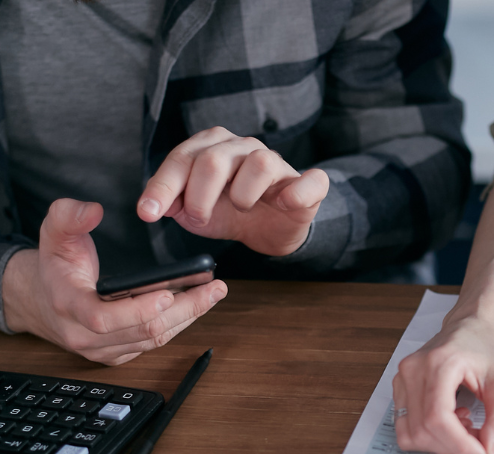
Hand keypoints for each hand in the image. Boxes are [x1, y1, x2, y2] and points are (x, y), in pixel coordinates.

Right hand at [2, 199, 226, 364]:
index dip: (138, 310)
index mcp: (69, 307)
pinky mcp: (119, 355)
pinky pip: (154, 345)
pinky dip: (179, 325)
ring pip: (154, 340)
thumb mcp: (53, 234)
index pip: (104, 319)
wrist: (42, 301)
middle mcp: (86, 336)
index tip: (168, 293)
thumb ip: (67, 217)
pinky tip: (197, 305)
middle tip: (213, 289)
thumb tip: (92, 210)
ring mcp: (104, 350)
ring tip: (213, 294)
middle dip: (184, 310)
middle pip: (143, 331)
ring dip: (189, 317)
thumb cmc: (54, 267)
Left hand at [137, 126, 329, 256]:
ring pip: (258, 164)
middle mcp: (243, 147)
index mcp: (212, 147)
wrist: (270, 229)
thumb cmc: (231, 213)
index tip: (148, 213)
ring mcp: (277, 162)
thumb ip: (174, 203)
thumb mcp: (195, 212)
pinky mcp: (307, 184)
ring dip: (242, 196)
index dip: (163, 187)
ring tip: (241, 208)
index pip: (182, 159)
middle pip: (214, 160)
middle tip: (199, 218)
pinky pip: (309, 181)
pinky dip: (295, 194)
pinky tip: (282, 204)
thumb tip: (157, 205)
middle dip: (199, 197)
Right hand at [393, 316, 493, 453]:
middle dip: (453, 447)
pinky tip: (452, 420)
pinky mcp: (399, 388)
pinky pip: (406, 426)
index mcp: (439, 363)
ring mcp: (402, 378)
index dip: (460, 445)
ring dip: (440, 443)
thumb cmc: (487, 347)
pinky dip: (429, 435)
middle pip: (422, 430)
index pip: (438, 419)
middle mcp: (413, 370)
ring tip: (465, 427)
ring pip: (409, 433)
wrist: (472, 325)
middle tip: (479, 443)